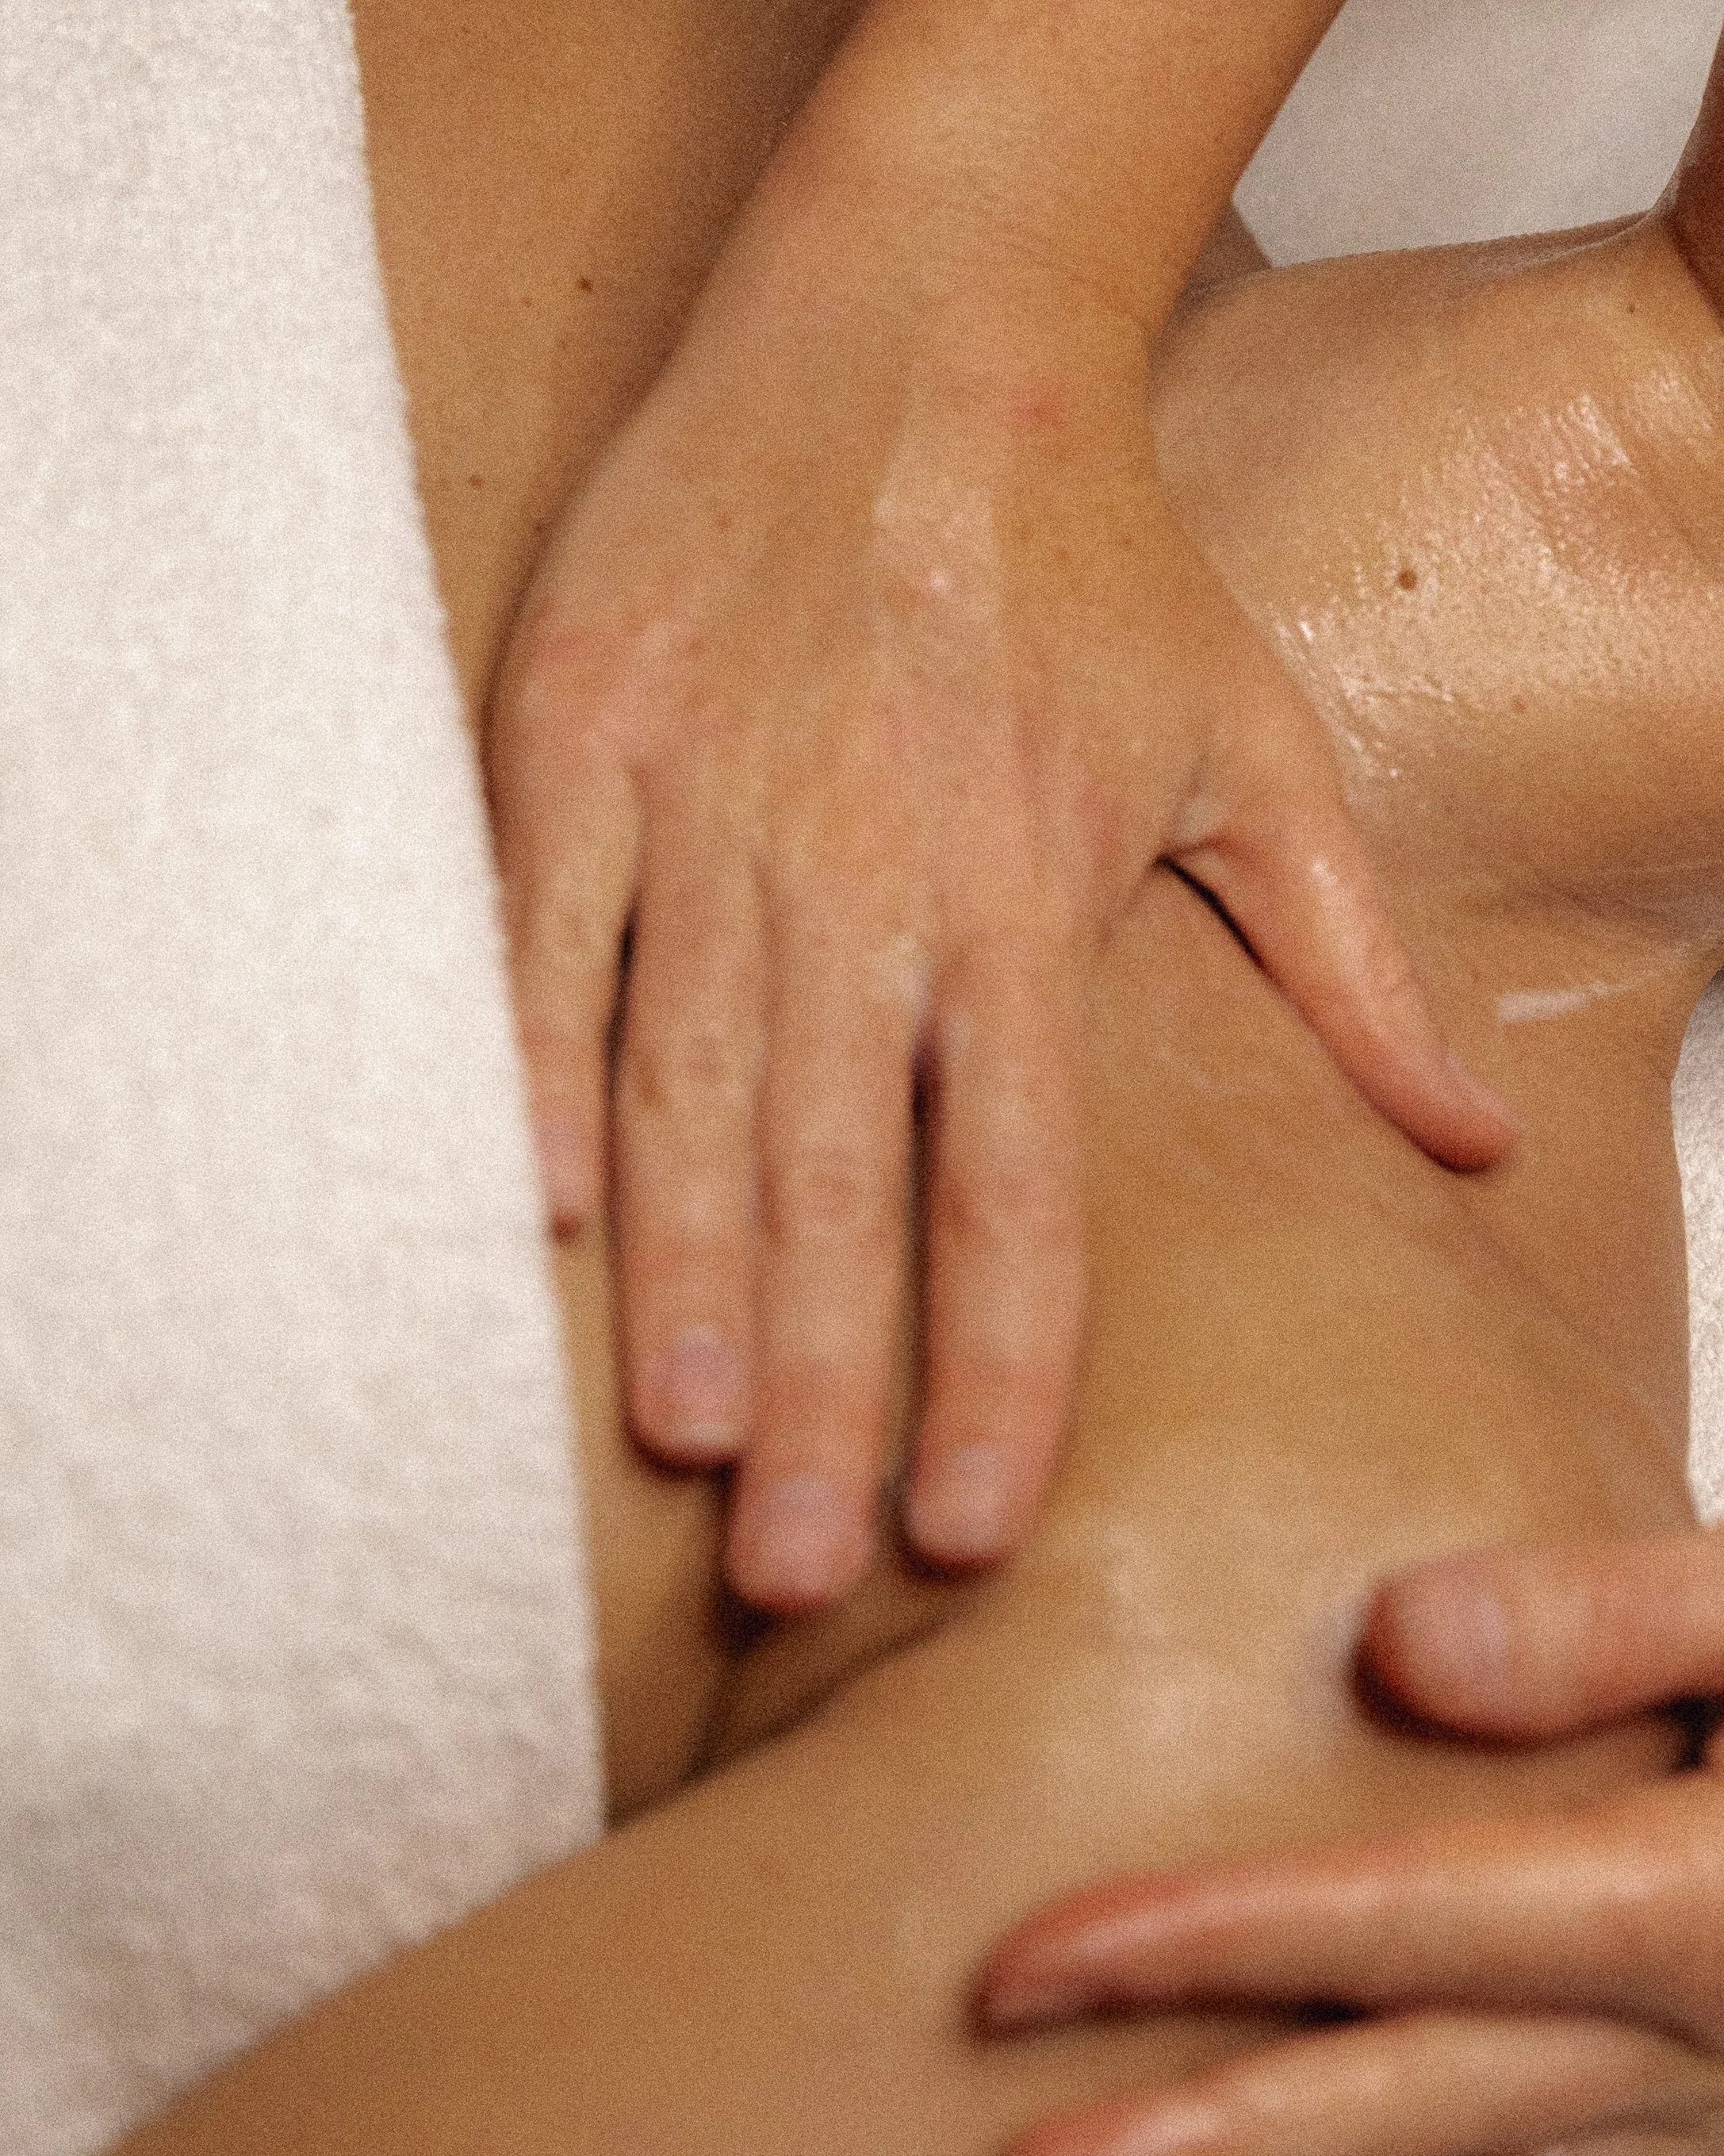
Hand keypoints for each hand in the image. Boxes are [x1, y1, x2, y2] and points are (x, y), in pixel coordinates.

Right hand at [488, 176, 1509, 1615]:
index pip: (1022, 1188)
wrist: (914, 331)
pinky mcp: (583, 736)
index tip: (974, 1529)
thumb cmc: (1089, 560)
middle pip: (846, 1176)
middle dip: (821, 1387)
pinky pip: (543, 935)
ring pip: (689, 1080)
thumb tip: (1476, 1145)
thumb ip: (1356, 962)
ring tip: (676, 1435)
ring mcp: (711, 802)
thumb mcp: (1257, 749)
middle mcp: (869, 871)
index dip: (1000, 1371)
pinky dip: (532, 1072)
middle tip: (795, 1566)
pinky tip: (534, 1214)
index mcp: (1028, 894)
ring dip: (683, 1270)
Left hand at [980, 1530, 1723, 2154]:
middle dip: (1198, 2146)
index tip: (1019, 1970)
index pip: (1401, 1931)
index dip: (1201, 1949)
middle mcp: (1695, 2047)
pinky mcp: (1709, 2115)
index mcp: (1699, 1908)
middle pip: (1406, 2109)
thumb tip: (1392, 1644)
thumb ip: (1621, 1616)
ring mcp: (1709, 2113)